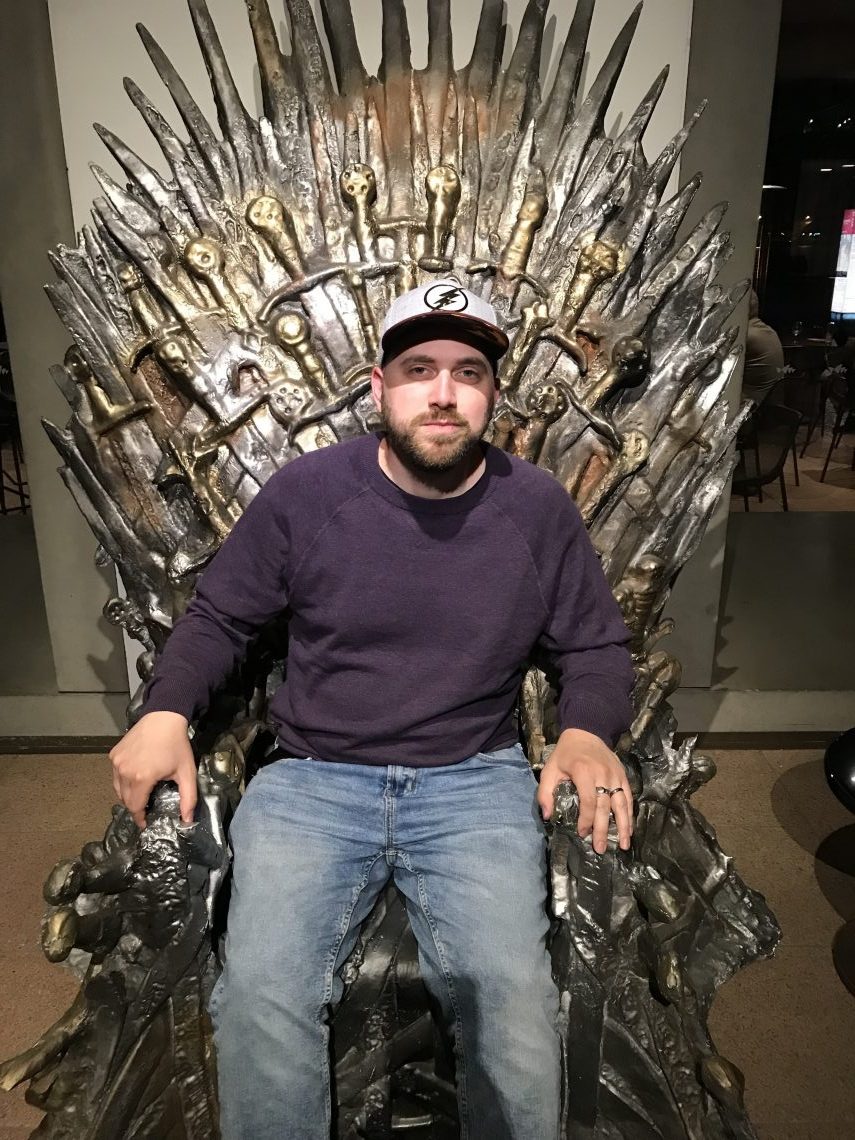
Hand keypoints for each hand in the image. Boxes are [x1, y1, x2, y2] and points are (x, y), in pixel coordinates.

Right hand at [109, 711, 196, 828]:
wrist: (164, 717)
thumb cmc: (176, 744)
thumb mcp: (186, 772)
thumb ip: (188, 798)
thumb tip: (187, 821)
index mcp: (141, 778)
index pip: (135, 807)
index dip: (140, 817)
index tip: (146, 822)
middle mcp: (124, 771)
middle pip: (125, 800)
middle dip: (135, 806)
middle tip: (147, 805)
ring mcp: (117, 762)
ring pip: (118, 788)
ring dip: (128, 794)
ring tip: (142, 792)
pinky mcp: (113, 754)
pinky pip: (116, 775)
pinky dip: (123, 780)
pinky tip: (135, 776)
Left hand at [537, 728, 633, 852]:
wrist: (586, 732)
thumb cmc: (565, 754)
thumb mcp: (549, 770)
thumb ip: (545, 792)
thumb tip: (547, 816)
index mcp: (584, 772)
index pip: (589, 802)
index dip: (586, 820)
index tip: (582, 834)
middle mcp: (603, 774)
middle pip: (605, 807)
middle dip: (604, 830)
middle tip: (601, 849)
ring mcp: (615, 775)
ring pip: (622, 804)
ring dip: (624, 826)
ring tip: (624, 845)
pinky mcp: (623, 775)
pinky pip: (628, 797)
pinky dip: (630, 814)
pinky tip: (629, 828)